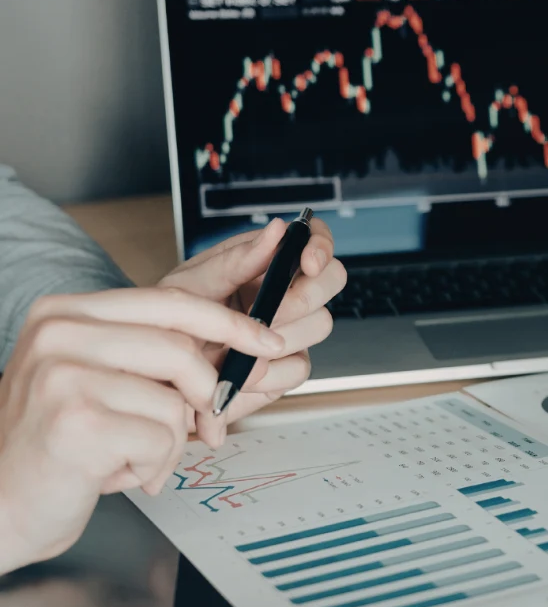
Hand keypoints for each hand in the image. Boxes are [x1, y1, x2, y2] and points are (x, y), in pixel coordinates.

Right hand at [0, 289, 289, 573]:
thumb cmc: (58, 446)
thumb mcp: (101, 380)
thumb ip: (153, 353)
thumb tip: (243, 343)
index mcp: (65, 313)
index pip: (170, 301)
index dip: (228, 321)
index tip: (266, 340)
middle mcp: (58, 334)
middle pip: (181, 349)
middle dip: (206, 394)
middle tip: (201, 426)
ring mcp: (62, 375)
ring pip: (175, 399)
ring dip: (170, 441)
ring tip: (134, 455)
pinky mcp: (77, 421)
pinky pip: (161, 438)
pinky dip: (154, 465)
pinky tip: (117, 472)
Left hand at [158, 217, 345, 442]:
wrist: (156, 377)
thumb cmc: (168, 323)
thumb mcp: (191, 285)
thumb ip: (238, 259)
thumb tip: (277, 229)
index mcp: (264, 262)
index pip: (314, 240)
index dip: (320, 246)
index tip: (308, 262)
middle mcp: (284, 292)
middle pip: (333, 279)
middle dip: (303, 296)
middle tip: (269, 314)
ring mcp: (290, 331)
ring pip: (319, 324)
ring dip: (279, 338)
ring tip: (234, 350)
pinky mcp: (287, 367)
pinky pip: (299, 368)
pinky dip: (268, 374)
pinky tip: (238, 375)